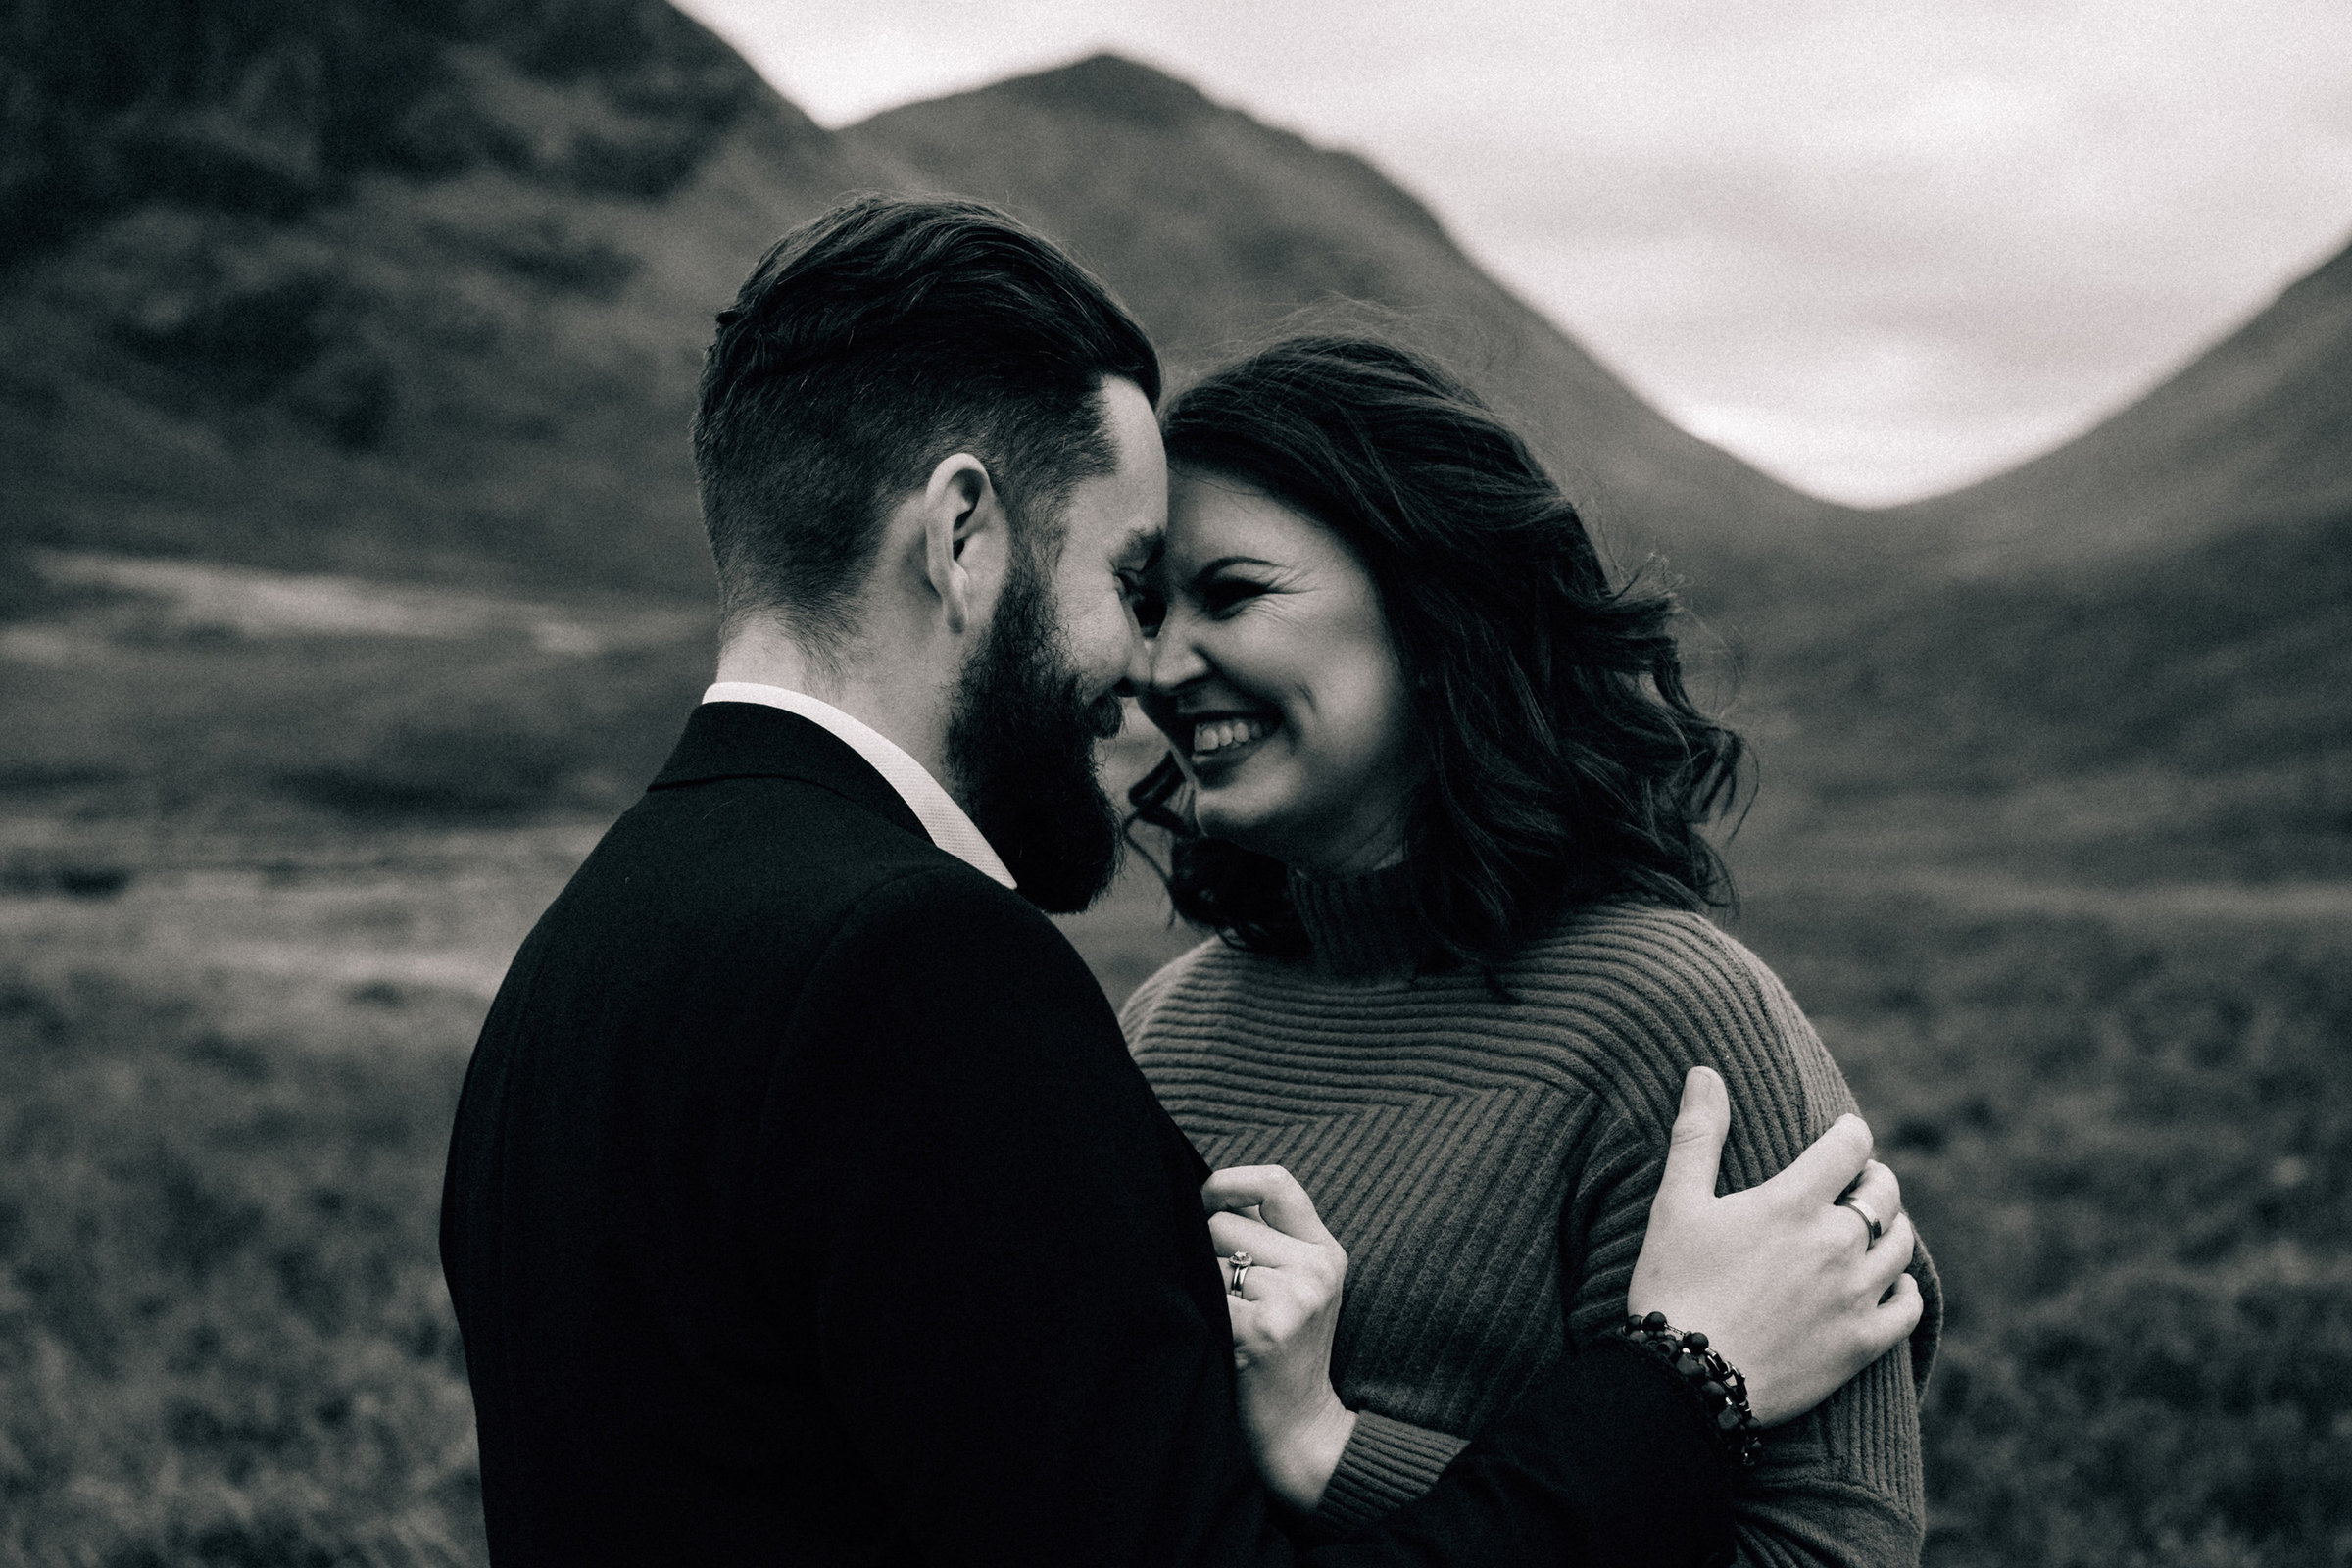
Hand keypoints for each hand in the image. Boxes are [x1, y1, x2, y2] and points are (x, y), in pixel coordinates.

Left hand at [1201, 1165, 1357, 1510]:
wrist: (1301, 1426)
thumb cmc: (1284, 1352)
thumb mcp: (1299, 1288)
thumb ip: (1269, 1237)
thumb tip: (1204, 1192)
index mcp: (1326, 1252)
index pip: (1276, 1182)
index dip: (1228, 1180)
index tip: (1203, 1198)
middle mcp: (1316, 1270)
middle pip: (1225, 1222)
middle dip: (1205, 1252)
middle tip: (1223, 1296)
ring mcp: (1293, 1299)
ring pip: (1209, 1259)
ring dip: (1203, 1288)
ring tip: (1226, 1323)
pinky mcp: (1264, 1329)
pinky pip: (1205, 1295)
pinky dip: (1201, 1315)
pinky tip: (1222, 1341)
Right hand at [1627, 1067, 1922, 1426]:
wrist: (1686, 1380)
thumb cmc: (1674, 1284)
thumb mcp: (1676, 1203)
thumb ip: (1697, 1134)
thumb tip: (1705, 1072)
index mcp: (1793, 1202)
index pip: (1850, 1144)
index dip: (1849, 1133)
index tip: (1842, 1137)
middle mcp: (1835, 1244)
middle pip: (1884, 1192)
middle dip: (1872, 1180)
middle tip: (1854, 1183)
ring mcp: (1854, 1296)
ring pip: (1900, 1245)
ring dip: (1889, 1229)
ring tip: (1869, 1229)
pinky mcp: (1861, 1344)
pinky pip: (1908, 1306)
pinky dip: (1903, 1289)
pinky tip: (1887, 1285)